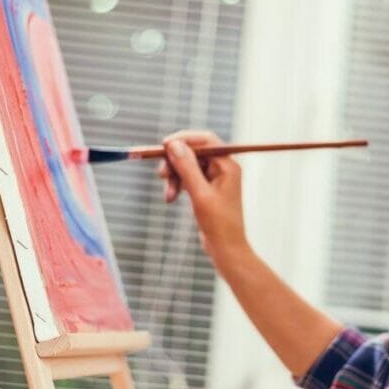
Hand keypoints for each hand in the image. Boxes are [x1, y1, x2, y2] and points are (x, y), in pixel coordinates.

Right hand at [158, 130, 248, 264]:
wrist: (226, 248)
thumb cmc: (219, 223)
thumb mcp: (200, 194)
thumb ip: (187, 168)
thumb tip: (175, 145)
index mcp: (227, 165)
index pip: (205, 140)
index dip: (184, 139)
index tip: (164, 145)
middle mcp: (222, 168)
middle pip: (193, 152)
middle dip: (175, 162)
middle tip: (161, 174)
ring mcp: (214, 179)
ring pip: (187, 166)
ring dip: (174, 177)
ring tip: (168, 195)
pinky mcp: (206, 189)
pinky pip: (188, 178)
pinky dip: (177, 186)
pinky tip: (170, 198)